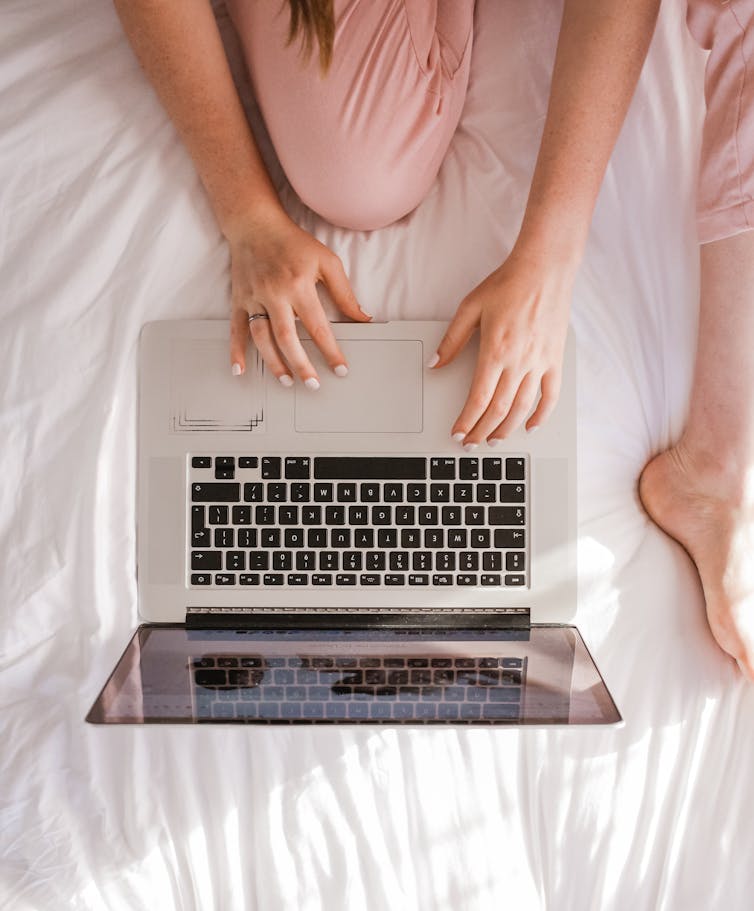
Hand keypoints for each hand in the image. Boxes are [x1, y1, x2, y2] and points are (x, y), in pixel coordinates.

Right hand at [227, 207, 370, 385]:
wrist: (255, 224)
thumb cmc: (294, 243)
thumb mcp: (327, 262)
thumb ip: (345, 293)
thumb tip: (362, 318)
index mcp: (299, 285)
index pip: (318, 327)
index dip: (330, 351)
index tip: (340, 369)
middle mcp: (274, 294)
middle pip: (288, 338)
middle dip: (301, 365)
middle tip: (314, 385)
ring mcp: (254, 298)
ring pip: (262, 338)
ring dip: (274, 363)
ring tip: (287, 381)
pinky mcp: (239, 299)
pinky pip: (236, 329)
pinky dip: (236, 351)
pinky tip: (240, 370)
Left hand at [430, 247, 575, 445]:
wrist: (544, 269)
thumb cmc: (507, 284)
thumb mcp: (470, 307)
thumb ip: (452, 340)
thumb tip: (436, 364)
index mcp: (495, 351)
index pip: (479, 398)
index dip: (467, 421)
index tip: (458, 433)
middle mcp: (519, 361)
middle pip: (499, 409)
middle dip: (482, 431)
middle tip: (471, 443)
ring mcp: (540, 362)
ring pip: (523, 407)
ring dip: (507, 429)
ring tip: (494, 441)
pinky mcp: (555, 359)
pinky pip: (551, 395)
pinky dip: (542, 415)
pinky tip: (531, 426)